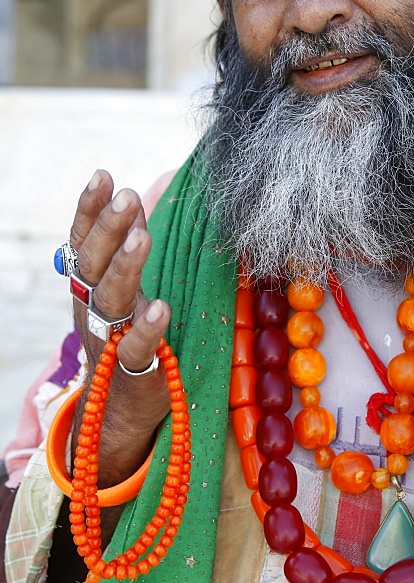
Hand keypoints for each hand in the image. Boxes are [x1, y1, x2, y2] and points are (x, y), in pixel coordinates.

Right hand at [69, 170, 171, 485]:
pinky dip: (147, 329)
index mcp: (89, 284)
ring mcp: (111, 337)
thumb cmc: (123, 333)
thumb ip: (125, 246)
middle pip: (96, 264)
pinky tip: (160, 309)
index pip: (84, 241)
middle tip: (126, 196)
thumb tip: (132, 198)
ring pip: (112, 299)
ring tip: (142, 238)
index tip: (103, 175)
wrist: (117, 406)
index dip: (90, 210)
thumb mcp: (119, 287)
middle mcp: (94, 307)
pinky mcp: (135, 369)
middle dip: (109, 229)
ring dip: (126, 268)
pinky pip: (137, 348)